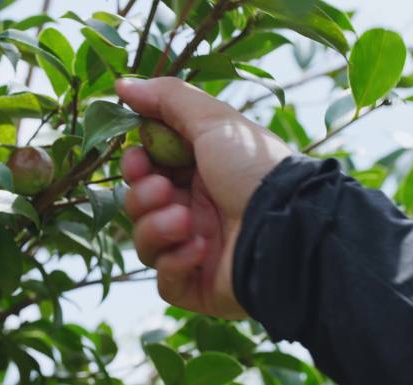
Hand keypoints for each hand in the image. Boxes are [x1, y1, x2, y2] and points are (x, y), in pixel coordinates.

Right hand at [117, 77, 291, 318]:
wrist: (290, 226)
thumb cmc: (255, 169)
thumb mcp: (212, 120)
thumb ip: (166, 99)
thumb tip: (122, 83)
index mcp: (198, 173)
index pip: (145, 171)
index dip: (134, 166)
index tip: (138, 160)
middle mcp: (194, 210)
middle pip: (138, 206)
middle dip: (143, 196)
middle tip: (165, 191)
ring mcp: (194, 250)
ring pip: (145, 244)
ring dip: (158, 229)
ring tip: (187, 222)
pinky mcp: (197, 286)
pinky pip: (164, 280)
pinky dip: (176, 263)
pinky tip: (202, 250)